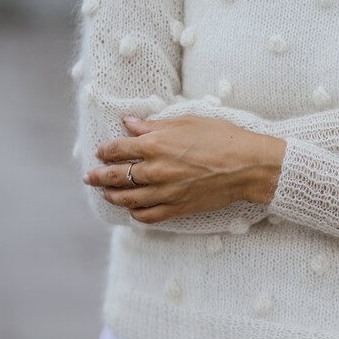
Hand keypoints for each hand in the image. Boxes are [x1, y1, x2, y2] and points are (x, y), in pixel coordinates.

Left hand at [82, 115, 284, 222]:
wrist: (248, 166)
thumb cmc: (222, 138)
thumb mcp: (187, 122)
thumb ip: (154, 126)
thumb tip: (130, 124)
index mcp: (156, 145)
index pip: (118, 149)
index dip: (106, 150)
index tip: (101, 152)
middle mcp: (156, 170)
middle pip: (117, 176)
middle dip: (99, 175)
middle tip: (90, 176)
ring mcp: (165, 192)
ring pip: (128, 198)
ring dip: (113, 195)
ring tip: (106, 193)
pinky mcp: (178, 208)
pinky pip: (148, 216)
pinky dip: (136, 213)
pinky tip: (133, 208)